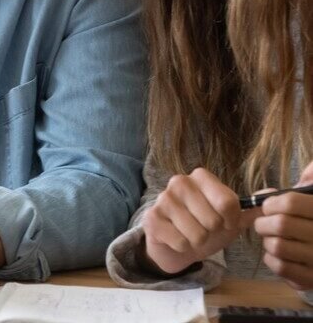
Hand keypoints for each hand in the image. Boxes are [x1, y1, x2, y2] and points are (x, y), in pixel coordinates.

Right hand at [143, 168, 261, 274]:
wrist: (174, 242)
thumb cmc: (204, 226)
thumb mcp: (230, 219)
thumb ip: (250, 209)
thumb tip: (271, 195)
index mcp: (200, 177)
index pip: (228, 202)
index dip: (231, 220)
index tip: (226, 222)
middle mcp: (179, 181)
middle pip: (213, 220)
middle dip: (212, 232)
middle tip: (204, 229)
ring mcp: (163, 198)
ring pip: (196, 233)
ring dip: (197, 241)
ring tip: (191, 235)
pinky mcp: (152, 218)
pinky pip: (180, 242)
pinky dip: (183, 248)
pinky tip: (177, 239)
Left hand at [255, 160, 312, 289]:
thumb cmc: (312, 215)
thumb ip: (310, 180)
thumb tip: (307, 172)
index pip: (289, 203)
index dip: (271, 203)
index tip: (268, 206)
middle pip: (280, 225)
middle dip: (264, 221)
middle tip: (264, 222)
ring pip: (277, 246)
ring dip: (267, 241)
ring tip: (272, 238)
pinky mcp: (312, 279)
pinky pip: (281, 267)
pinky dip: (271, 259)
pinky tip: (278, 253)